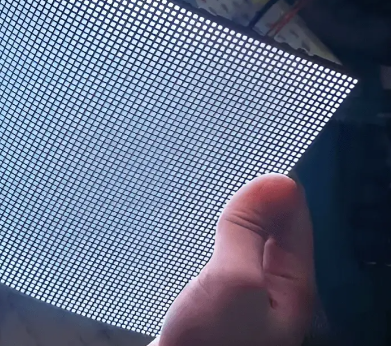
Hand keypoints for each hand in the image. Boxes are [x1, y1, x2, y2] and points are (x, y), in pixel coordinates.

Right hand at [153, 175, 313, 345]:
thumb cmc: (209, 344)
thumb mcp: (233, 279)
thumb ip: (250, 230)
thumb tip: (276, 181)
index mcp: (292, 284)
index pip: (295, 216)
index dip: (272, 188)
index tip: (242, 167)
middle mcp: (273, 290)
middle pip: (272, 228)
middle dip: (253, 201)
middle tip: (226, 177)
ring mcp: (246, 297)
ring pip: (247, 241)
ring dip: (233, 219)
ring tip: (214, 197)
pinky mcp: (219, 303)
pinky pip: (226, 256)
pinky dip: (216, 237)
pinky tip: (198, 232)